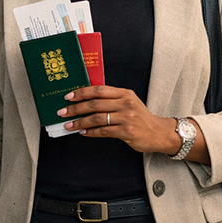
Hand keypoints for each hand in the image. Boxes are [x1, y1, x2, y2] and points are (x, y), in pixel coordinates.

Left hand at [57, 85, 177, 153]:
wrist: (158, 132)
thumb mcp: (129, 102)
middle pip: (95, 104)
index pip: (99, 90)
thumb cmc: (141, 117)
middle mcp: (126, 103)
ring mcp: (127, 118)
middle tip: (63, 112)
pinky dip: (91, 132)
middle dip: (76, 108)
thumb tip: (86, 100)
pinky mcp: (126, 132)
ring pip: (97, 118)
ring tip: (69, 125)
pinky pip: (103, 131)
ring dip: (80, 122)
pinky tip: (83, 133)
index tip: (68, 96)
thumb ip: (111, 99)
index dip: (82, 93)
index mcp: (125, 93)